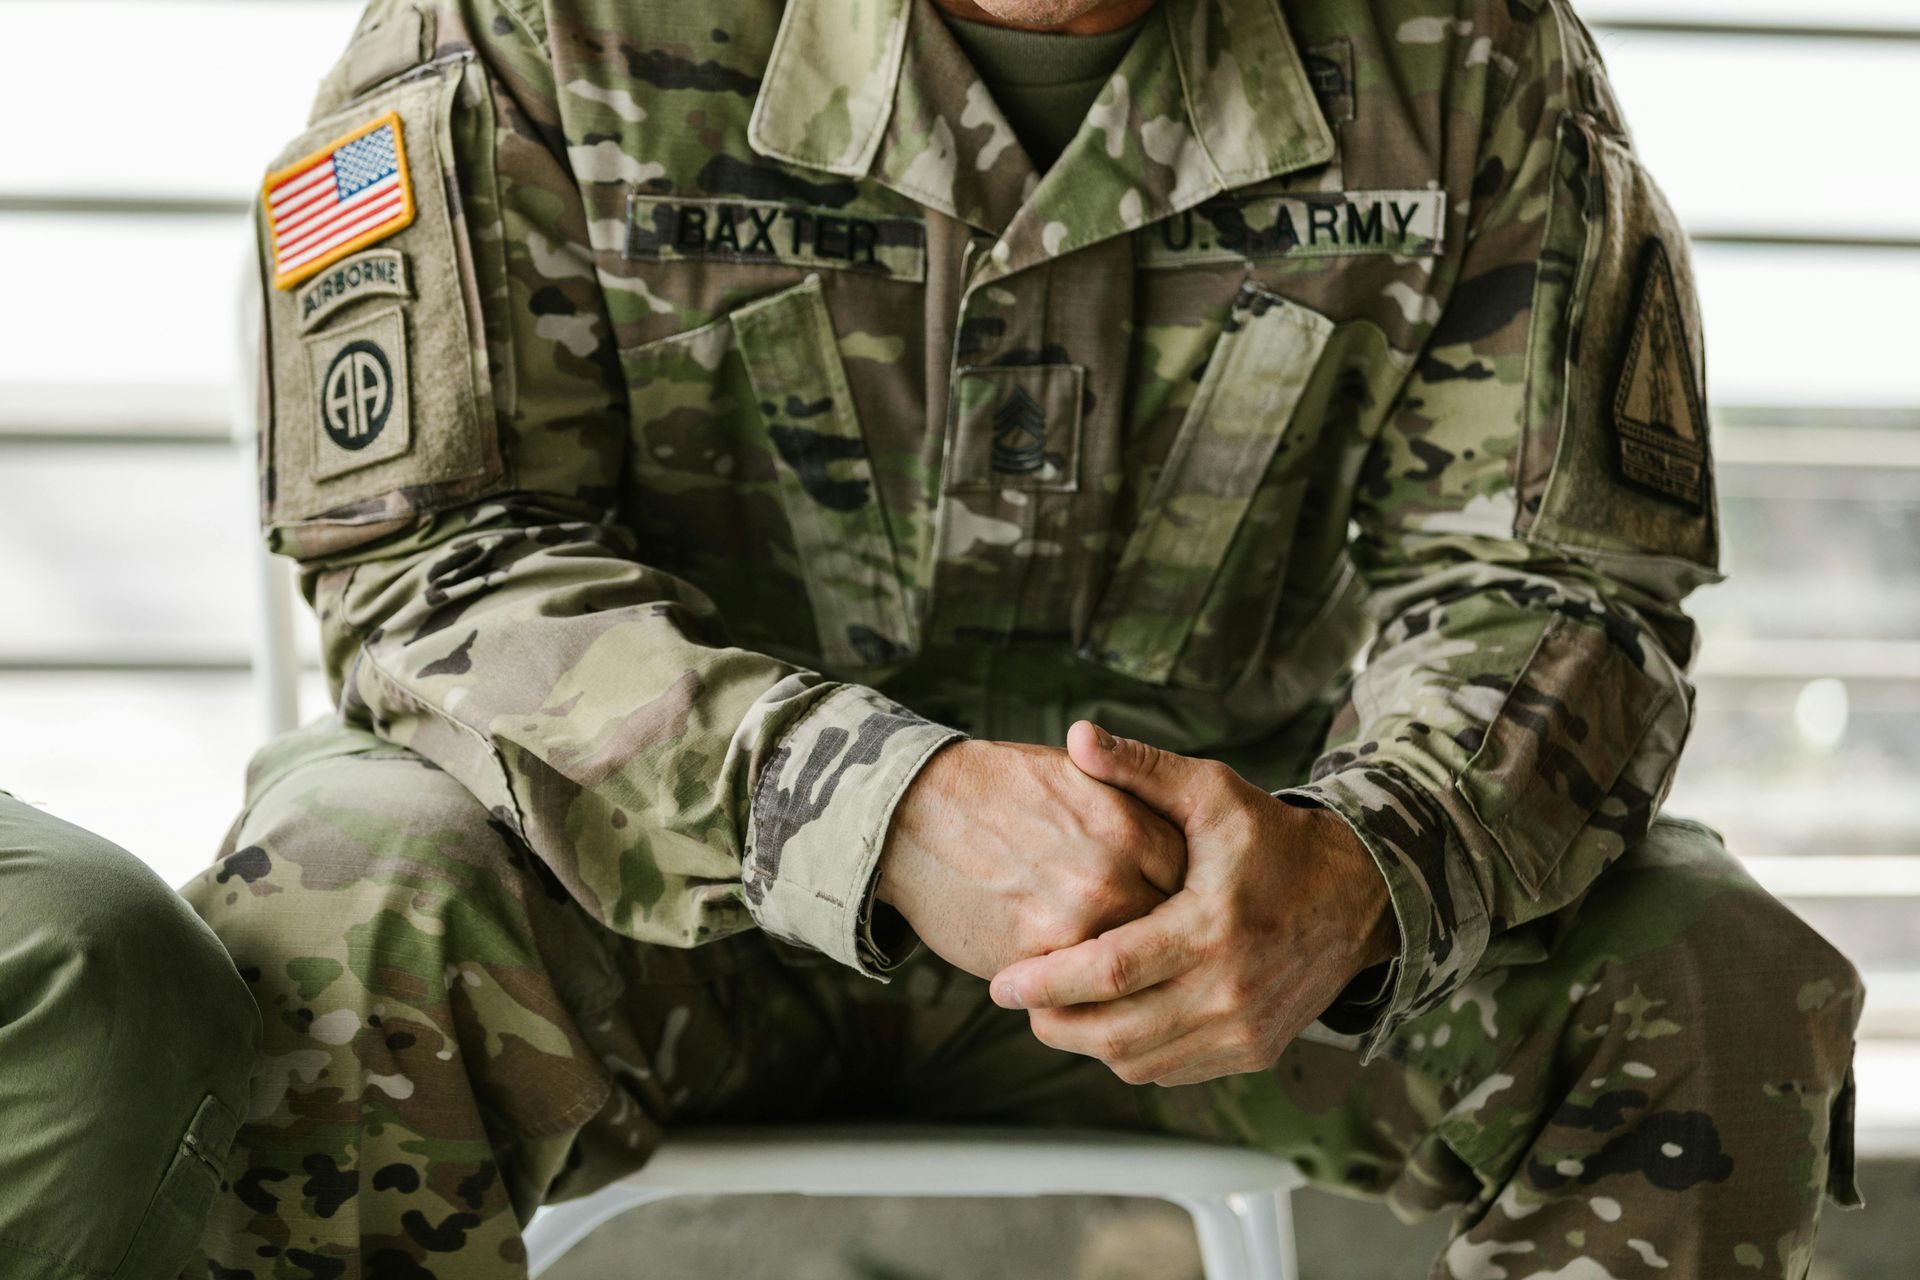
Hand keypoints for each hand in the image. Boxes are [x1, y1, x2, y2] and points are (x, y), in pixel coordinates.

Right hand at [877, 738, 1185, 979]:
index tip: (1202, 908)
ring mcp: (1072, 925)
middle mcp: (1110, 878)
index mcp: (1128, 827)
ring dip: (1143, 981)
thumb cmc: (997, 787)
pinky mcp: (1033, 962)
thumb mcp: (1077, 778)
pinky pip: (1083, 994)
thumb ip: (1135, 808)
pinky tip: (1096, 991)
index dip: (1202, 898)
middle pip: (1177, 933)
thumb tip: (1183, 840)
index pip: (1198, 880)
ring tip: (1147, 982)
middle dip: (1180, 944)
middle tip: (1182, 954)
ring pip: (1133, 973)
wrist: (915, 812)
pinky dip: (1094, 996)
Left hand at [989, 722, 1395, 1086]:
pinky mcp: (1253, 1051)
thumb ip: (1141, 769)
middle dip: (1054, 1022)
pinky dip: (1131, 1054)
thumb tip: (1077, 736)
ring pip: (1139, 1061)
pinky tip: (1109, 1019)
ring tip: (1054, 1009)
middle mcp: (1229, 989)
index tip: (1002, 984)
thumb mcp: (1212, 793)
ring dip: (1086, 1042)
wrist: (1357, 896)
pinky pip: (1172, 1071)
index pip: (1112, 970)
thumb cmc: (1274, 840)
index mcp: (1212, 927)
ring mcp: (1244, 1029)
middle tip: (1019, 999)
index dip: (1049, 981)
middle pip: (1116, 1031)